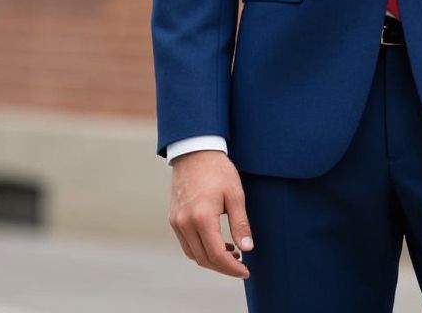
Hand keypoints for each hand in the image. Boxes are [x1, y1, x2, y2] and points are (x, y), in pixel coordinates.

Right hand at [168, 150, 253, 278]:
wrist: (195, 151)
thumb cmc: (217, 169)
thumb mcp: (235, 194)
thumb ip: (240, 223)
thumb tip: (248, 248)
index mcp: (202, 217)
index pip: (217, 254)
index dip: (232, 268)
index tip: (246, 271)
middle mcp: (185, 223)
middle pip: (204, 259)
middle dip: (223, 267)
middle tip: (241, 265)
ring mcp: (177, 222)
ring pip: (193, 254)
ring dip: (212, 260)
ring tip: (232, 253)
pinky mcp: (174, 218)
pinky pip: (186, 244)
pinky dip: (201, 249)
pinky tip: (217, 242)